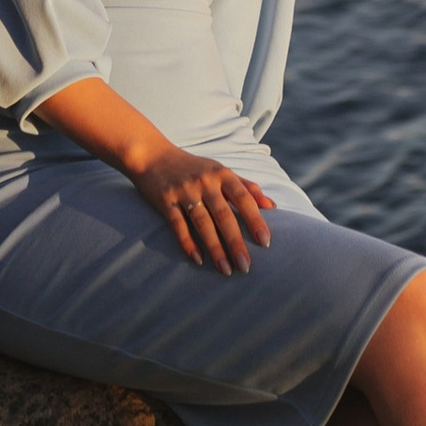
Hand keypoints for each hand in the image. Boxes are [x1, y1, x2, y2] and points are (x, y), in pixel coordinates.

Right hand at [134, 141, 274, 275]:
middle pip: (224, 215)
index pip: (243, 199)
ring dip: (215, 248)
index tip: (266, 242)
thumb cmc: (194, 167)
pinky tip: (198, 260)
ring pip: (202, 223)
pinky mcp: (165, 201)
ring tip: (226, 270)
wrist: (153, 155)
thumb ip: (246, 187)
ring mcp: (184, 191)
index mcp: (222, 174)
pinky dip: (188, 243)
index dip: (255, 220)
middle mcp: (204, 182)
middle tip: (246, 267)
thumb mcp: (221, 171)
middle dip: (236, 242)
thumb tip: (272, 205)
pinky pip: (178, 225)